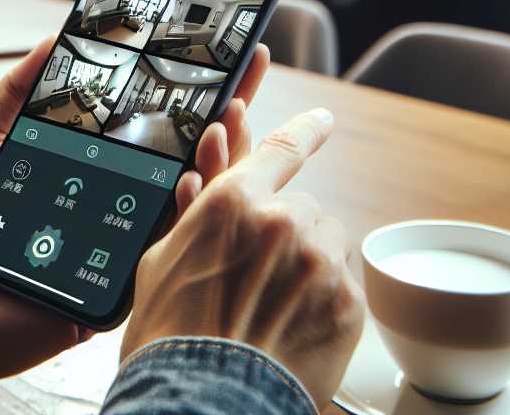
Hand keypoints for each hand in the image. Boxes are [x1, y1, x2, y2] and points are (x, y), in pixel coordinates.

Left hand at [0, 40, 274, 385]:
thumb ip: (15, 92)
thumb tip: (56, 39)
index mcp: (77, 171)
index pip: (147, 129)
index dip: (191, 94)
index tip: (230, 52)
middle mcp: (101, 211)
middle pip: (183, 165)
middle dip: (226, 119)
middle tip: (244, 77)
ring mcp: (105, 253)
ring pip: (183, 213)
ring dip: (216, 164)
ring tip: (225, 120)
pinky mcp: (100, 297)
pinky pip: (152, 263)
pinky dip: (179, 222)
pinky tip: (190, 182)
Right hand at [120, 108, 364, 406]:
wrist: (202, 399)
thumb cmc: (171, 338)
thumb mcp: (163, 261)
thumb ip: (196, 215)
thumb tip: (204, 184)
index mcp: (233, 201)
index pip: (283, 148)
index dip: (305, 130)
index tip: (321, 122)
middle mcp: (283, 220)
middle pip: (301, 209)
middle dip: (285, 233)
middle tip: (258, 275)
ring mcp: (320, 261)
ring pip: (327, 243)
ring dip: (309, 263)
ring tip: (275, 304)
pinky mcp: (346, 301)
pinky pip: (343, 283)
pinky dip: (324, 300)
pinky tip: (293, 324)